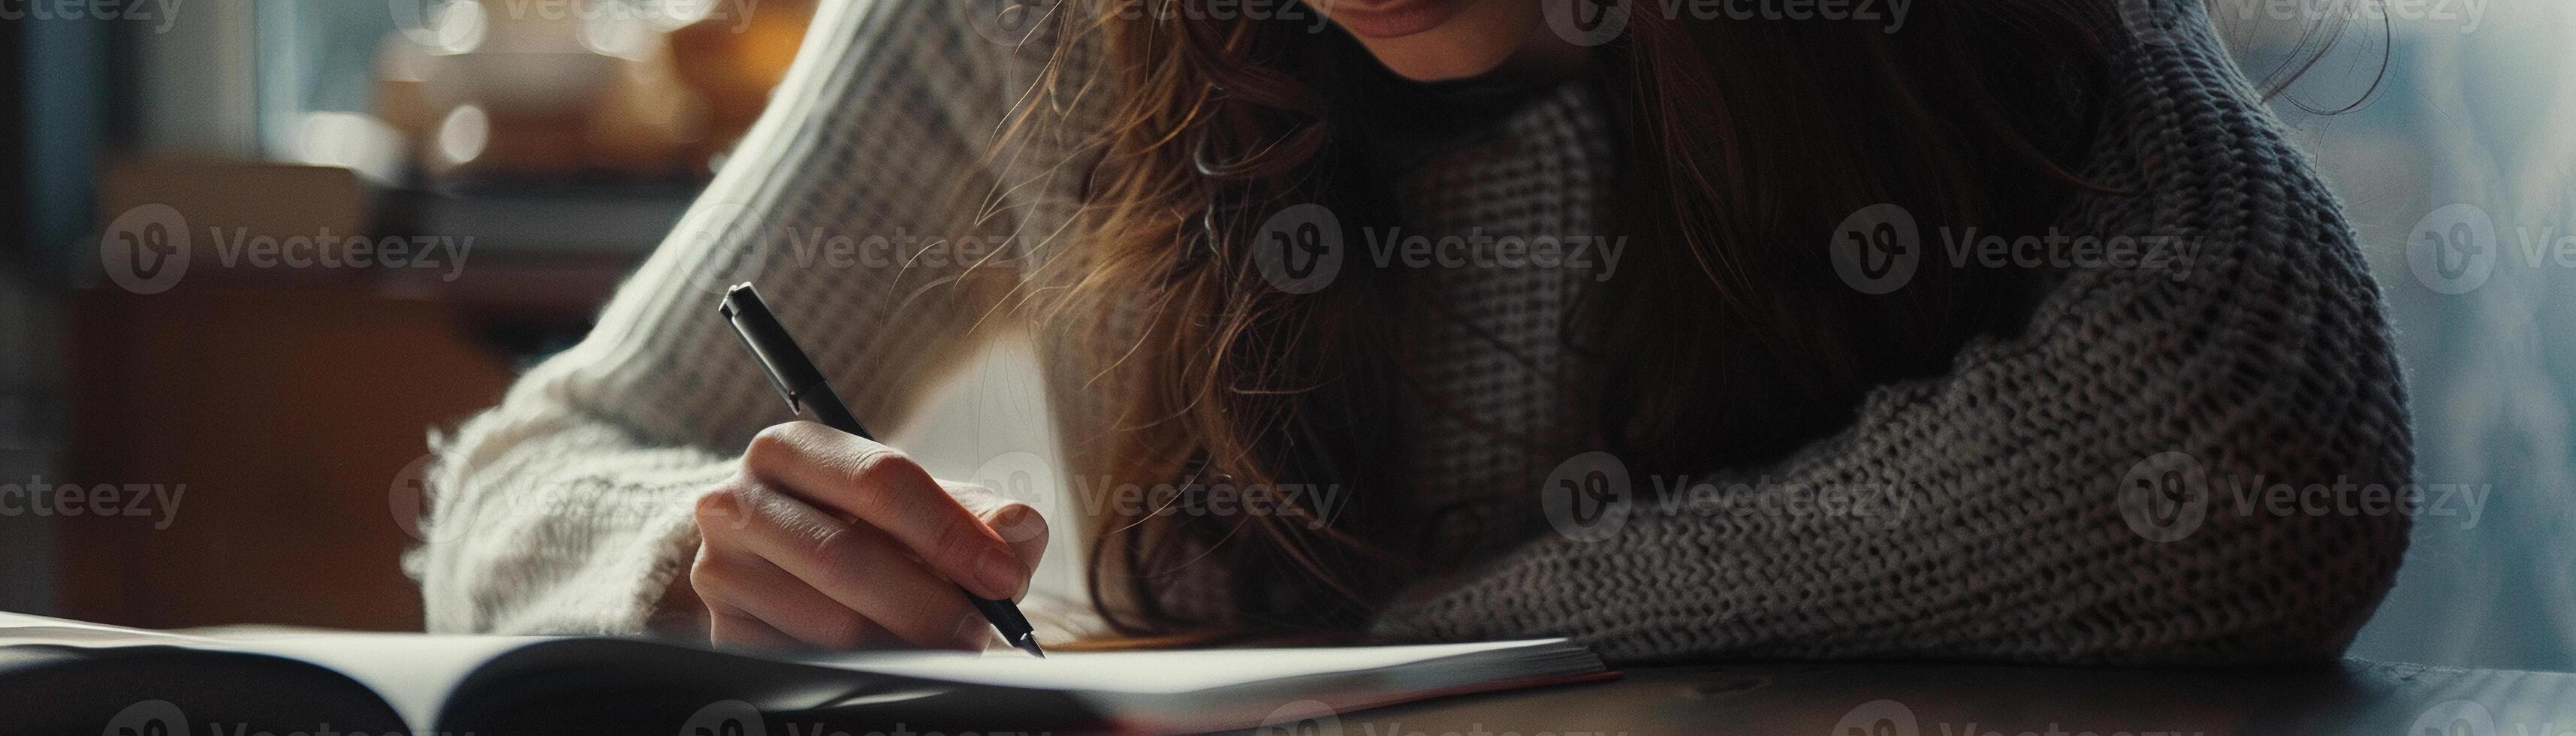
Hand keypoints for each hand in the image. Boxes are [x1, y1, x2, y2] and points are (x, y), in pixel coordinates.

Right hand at [678, 421, 1048, 650]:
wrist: (785, 564)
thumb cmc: (868, 526)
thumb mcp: (928, 507)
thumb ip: (985, 514)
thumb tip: (1021, 529)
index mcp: (792, 449)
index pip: (879, 481)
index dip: (949, 532)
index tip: (1002, 576)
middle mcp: (737, 501)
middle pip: (845, 555)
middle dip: (928, 602)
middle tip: (979, 631)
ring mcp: (720, 569)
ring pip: (828, 621)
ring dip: (902, 643)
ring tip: (942, 646)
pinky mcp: (723, 631)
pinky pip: (805, 663)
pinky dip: (864, 669)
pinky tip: (890, 659)